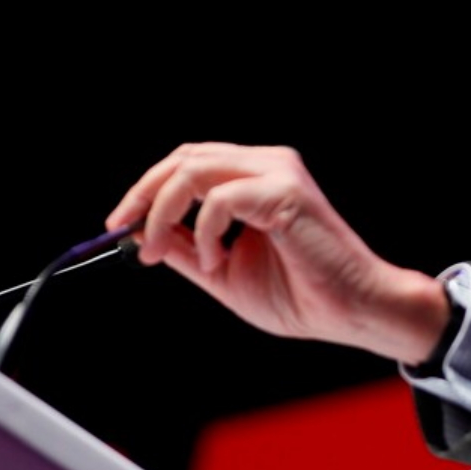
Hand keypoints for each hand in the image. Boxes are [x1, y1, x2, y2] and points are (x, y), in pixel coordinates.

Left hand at [106, 143, 451, 363]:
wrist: (352, 312)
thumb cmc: (301, 294)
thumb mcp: (224, 271)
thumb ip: (187, 248)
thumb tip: (140, 233)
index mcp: (255, 177)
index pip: (187, 162)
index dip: (146, 188)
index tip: (118, 224)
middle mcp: (268, 164)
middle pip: (184, 157)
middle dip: (144, 195)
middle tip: (123, 232)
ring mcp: (278, 173)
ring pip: (194, 170)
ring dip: (166, 214)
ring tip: (165, 253)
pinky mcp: (286, 193)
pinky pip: (221, 198)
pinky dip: (206, 232)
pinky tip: (218, 262)